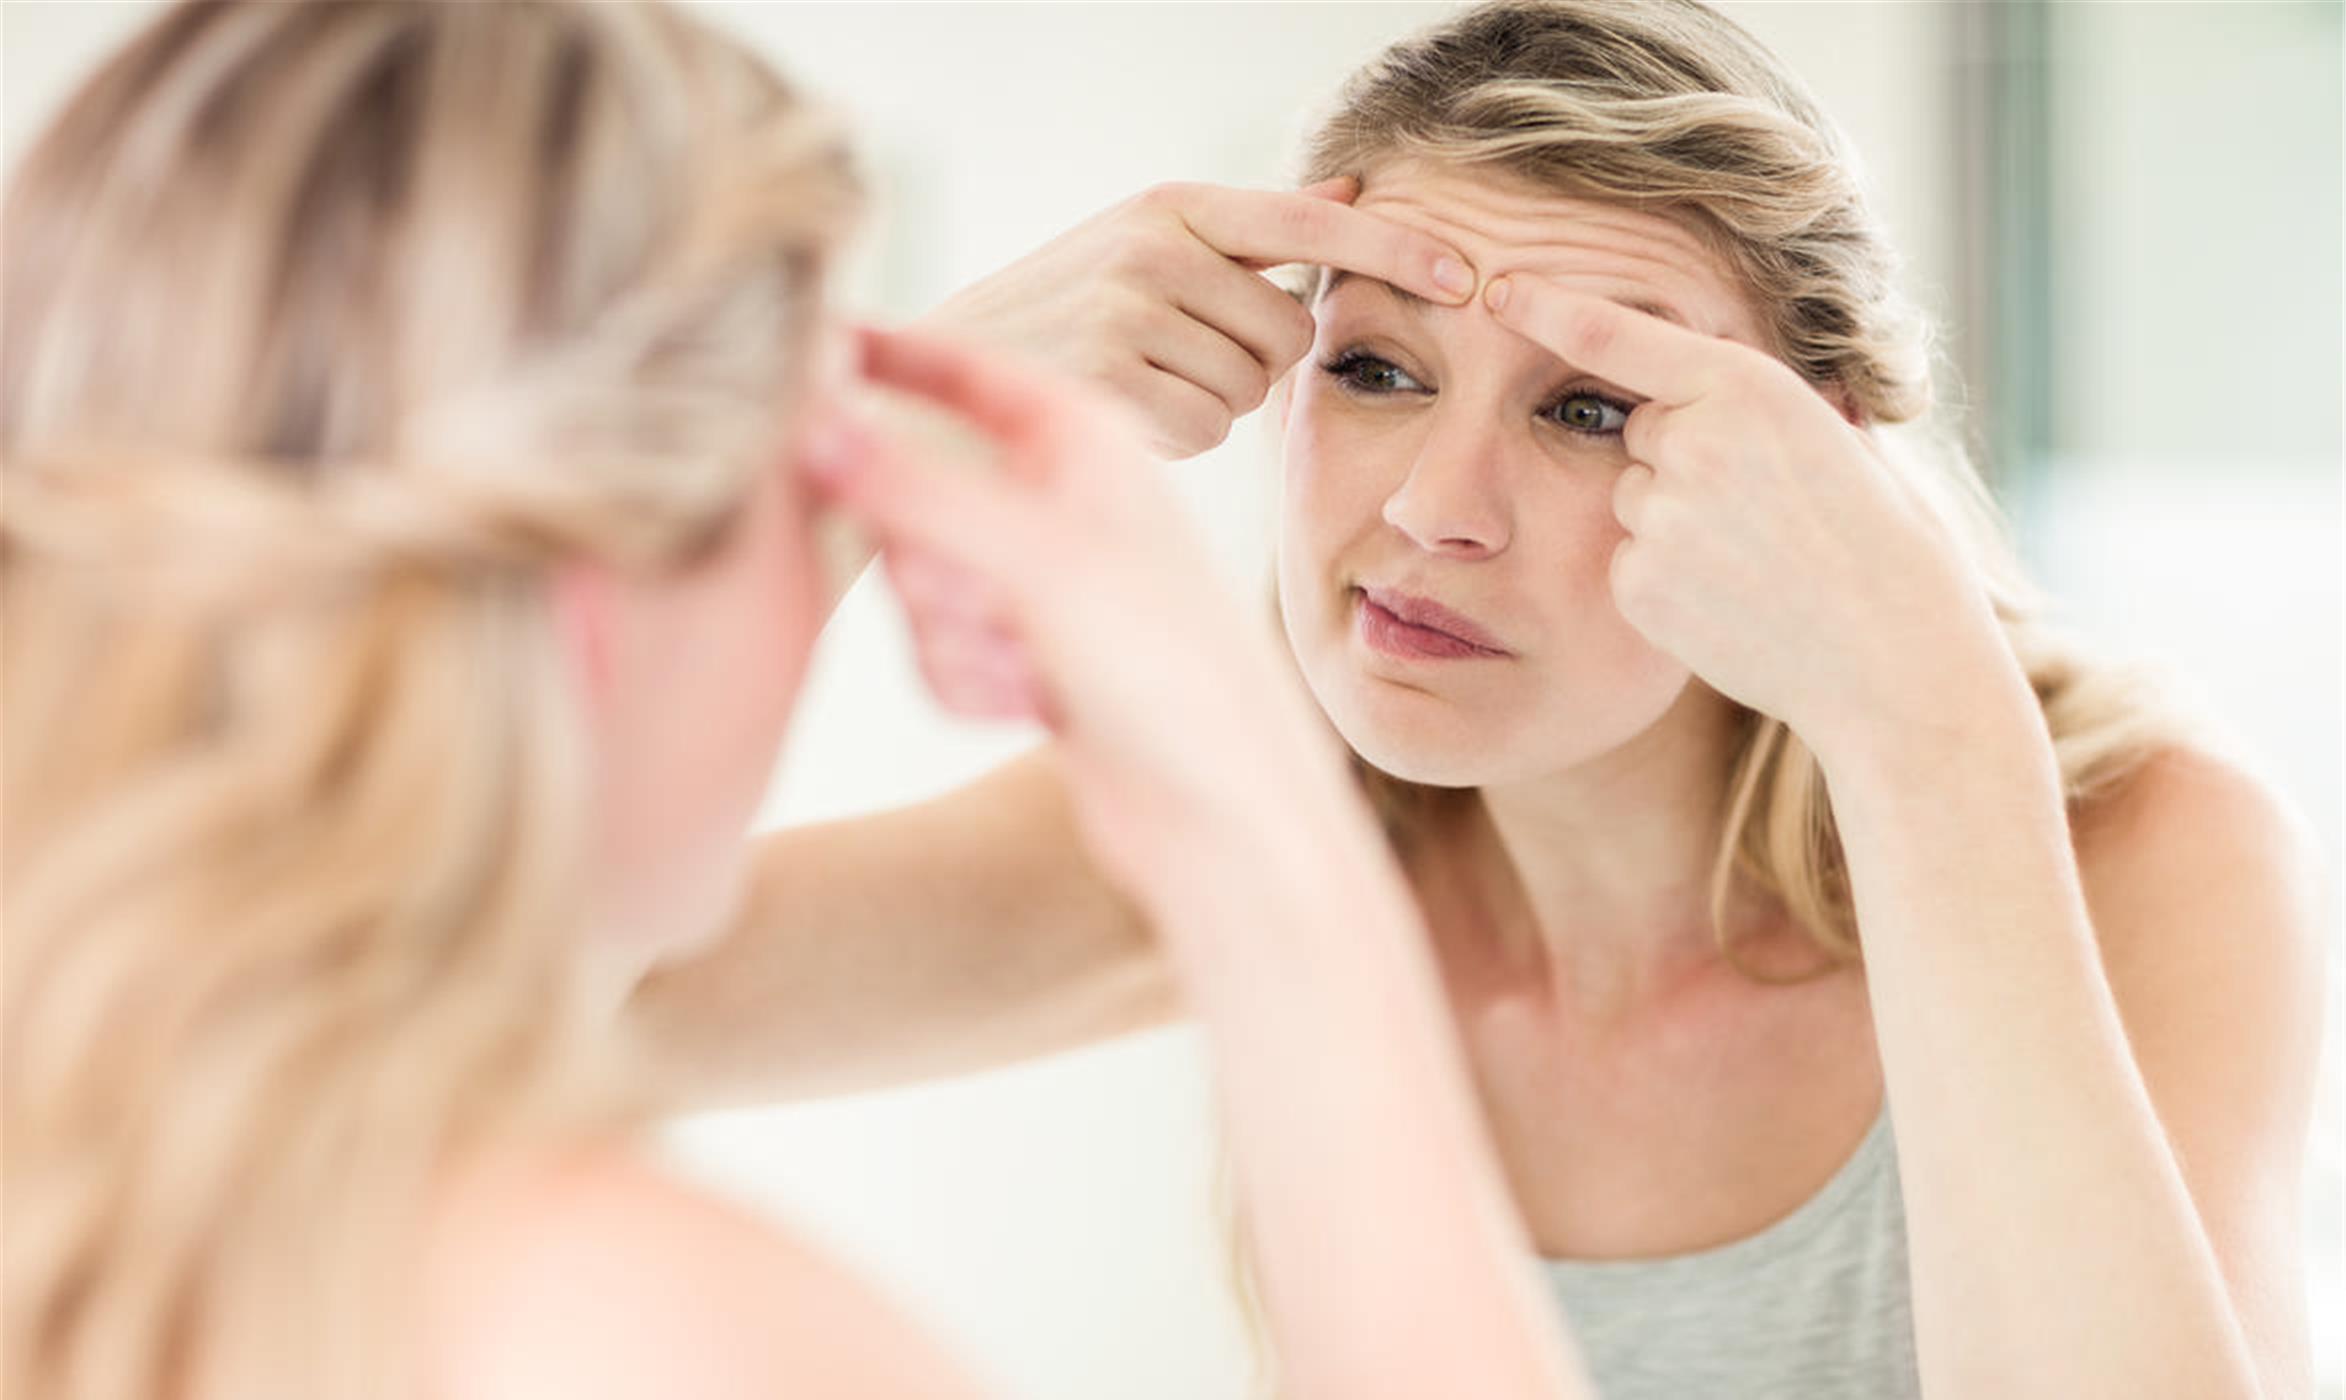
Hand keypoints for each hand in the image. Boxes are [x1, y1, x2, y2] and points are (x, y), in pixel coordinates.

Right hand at [811, 326, 1348, 897]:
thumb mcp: (1040, 565)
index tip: (801, 344)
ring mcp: (1037, 582)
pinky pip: (934, 650)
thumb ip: (919, 492)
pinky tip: (1036, 709)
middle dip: (930, 564)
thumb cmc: (1169, 675)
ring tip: (1031, 668)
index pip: (965, 365)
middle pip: (910, 492)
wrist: (1220, 817)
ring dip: (954, 636)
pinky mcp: (1023, 656)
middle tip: (986, 603)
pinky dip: (968, 683)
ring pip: (916, 582)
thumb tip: (809, 424)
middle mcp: (1059, 500)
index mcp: (1086, 443)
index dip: (885, 353)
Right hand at [922, 180, 1476, 458]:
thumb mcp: (1141, 248)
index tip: (1468, 270)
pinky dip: (1174, 436)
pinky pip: (1204, 430)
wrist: (936, 375)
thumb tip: (1349, 191)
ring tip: (1136, 381)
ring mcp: (1130, 316)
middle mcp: (1155, 250)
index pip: (1308, 225)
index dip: (1394, 248)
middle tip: (1178, 359)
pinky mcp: (1113, 382)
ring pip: (1248, 390)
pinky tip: (1119, 414)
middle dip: (1254, 363)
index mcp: (1170, 208)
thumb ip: (1245, 233)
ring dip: (1210, 402)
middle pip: (1287, 336)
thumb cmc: (1057, 316)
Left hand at [1482, 275, 2012, 751]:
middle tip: (1758, 511)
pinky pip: (1628, 560)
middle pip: (1641, 431)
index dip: (1549, 308)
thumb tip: (1748, 384)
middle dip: (1682, 458)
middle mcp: (1694, 440)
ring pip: (1634, 498)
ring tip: (1753, 560)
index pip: (1617, 334)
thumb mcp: (1846, 442)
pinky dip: (1666, 578)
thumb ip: (1774, 409)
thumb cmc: (1885, 547)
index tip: (1500, 292)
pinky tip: (1729, 601)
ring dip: (1675, 521)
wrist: (1890, 658)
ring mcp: (1663, 515)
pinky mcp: (1639, 582)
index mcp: (1748, 386)